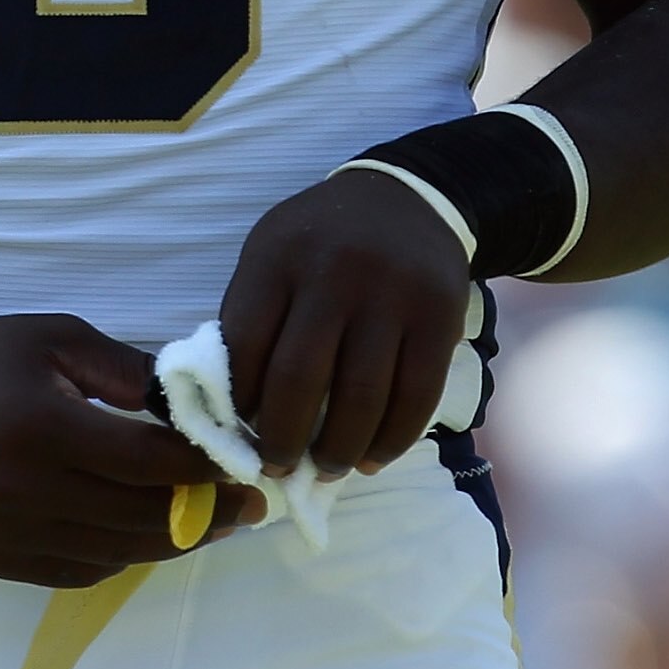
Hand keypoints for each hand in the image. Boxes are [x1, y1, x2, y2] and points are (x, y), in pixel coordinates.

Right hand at [0, 313, 261, 587]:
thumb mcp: (55, 336)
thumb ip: (127, 369)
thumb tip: (193, 405)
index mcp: (41, 427)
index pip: (147, 460)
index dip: (204, 464)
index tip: (244, 459)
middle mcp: (24, 491)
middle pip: (142, 517)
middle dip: (206, 510)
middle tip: (248, 502)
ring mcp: (9, 534)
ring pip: (118, 553)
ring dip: (172, 539)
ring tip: (209, 520)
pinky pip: (81, 570)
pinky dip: (122, 554)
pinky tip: (146, 532)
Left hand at [220, 169, 473, 481]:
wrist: (407, 198)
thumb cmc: (321, 241)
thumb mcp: (271, 254)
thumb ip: (250, 316)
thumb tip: (230, 406)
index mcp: (276, 259)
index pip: (244, 345)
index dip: (237, 402)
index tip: (237, 433)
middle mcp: (332, 274)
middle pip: (299, 378)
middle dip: (282, 439)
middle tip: (277, 468)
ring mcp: (390, 295)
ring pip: (361, 396)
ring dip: (339, 448)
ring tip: (325, 469)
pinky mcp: (438, 317)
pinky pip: (416, 396)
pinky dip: (392, 440)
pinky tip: (372, 457)